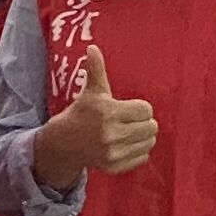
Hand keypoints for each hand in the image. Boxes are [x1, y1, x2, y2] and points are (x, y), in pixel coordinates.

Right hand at [31, 47, 157, 187]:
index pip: (146, 110)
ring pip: (149, 142)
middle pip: (151, 127)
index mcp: (108, 112)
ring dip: (143, 136)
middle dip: (143, 122)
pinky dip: (138, 151)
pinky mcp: (115, 166)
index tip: (128, 108)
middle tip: (131, 120)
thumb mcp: (90, 91)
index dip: (139, 107)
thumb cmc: (82, 112)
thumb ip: (96, 69)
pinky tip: (126, 144)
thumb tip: (93, 48)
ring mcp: (113, 152)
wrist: (64, 143)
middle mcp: (111, 134)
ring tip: (130, 132)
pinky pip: (142, 157)